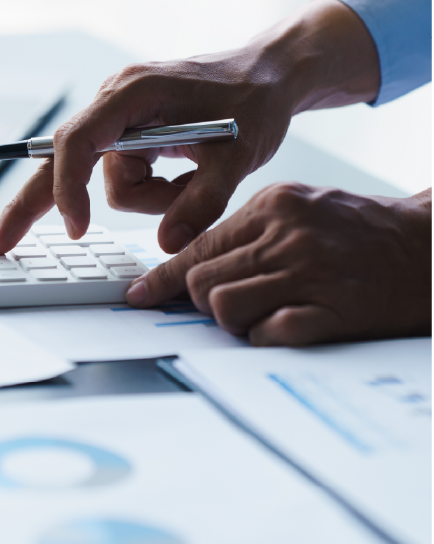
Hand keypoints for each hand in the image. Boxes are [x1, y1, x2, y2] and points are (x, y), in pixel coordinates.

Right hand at [0, 0, 379, 254]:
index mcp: (132, 93)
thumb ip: (204, 201)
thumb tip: (169, 244)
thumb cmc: (253, 101)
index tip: (77, 228)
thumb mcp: (238, 155)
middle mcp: (116, 102)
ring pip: (113, 182)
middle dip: (34, 204)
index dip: (69, 187)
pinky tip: (187, 172)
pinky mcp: (131, 133)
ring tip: (198, 178)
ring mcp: (120, 118)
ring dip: (153, 198)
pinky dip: (156, 190)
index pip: (78, 141)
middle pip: (60, 160)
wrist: (267, 76)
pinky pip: (126, 177)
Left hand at [126, 182, 431, 344]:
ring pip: (223, 308)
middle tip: (221, 305)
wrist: (427, 248)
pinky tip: (287, 324)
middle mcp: (286, 236)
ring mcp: (308, 275)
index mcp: (273, 206)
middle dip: (199, 301)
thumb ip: (250, 231)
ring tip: (262, 312)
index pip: (197, 246)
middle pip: (200, 280)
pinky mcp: (331, 313)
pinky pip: (266, 334)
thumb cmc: (361, 229)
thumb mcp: (301, 206)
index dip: (161, 278)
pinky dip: (264, 337)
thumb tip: (194, 266)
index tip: (139, 295)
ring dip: (231, 321)